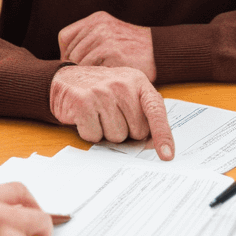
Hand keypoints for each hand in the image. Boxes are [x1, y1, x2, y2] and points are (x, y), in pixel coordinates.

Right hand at [50, 64, 173, 158]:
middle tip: (112, 116)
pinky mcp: (83, 102)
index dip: (163, 135)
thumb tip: (154, 145)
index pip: (156, 111)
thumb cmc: (103, 91)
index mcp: (138, 81)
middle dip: (125, 131)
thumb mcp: (127, 92)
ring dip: (106, 132)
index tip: (167, 156)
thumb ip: (143, 112)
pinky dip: (90, 132)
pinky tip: (86, 117)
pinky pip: (94, 136)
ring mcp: (102, 92)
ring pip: (116, 137)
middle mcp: (122, 84)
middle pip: (136, 132)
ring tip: (98, 115)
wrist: (67, 79)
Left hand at [58, 11, 155, 79]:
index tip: (72, 65)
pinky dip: (95, 78)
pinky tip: (103, 81)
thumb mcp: (111, 33)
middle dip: (74, 68)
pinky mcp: (113, 53)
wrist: (160, 51)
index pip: (65, 36)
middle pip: (70, 52)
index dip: (65, 53)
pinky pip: (92, 69)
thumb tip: (65, 61)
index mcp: (97, 19)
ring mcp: (106, 38)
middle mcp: (99, 26)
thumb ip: (90, 40)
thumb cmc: (133, 48)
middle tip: (82, 79)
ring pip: (79, 62)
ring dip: (84, 74)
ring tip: (92, 81)